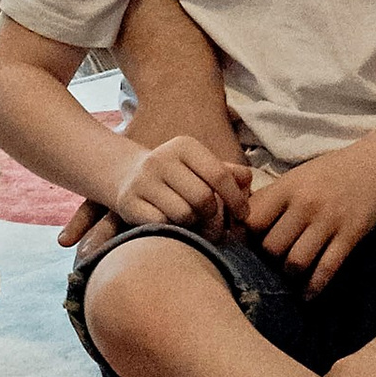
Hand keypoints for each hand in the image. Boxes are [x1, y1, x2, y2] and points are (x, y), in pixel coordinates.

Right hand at [109, 135, 248, 233]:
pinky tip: (172, 226)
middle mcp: (161, 158)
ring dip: (193, 226)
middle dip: (213, 217)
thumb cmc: (177, 175)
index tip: (242, 216)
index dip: (236, 199)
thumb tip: (247, 182)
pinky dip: (172, 230)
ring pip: (183, 214)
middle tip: (214, 225)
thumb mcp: (200, 166)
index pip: (219, 175)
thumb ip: (227, 173)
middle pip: (203, 198)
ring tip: (193, 224)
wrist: (128, 176)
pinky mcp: (128, 202)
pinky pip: (162, 225)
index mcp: (184, 146)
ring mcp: (142, 180)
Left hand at [244, 144, 375, 292]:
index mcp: (287, 187)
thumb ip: (270, 199)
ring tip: (291, 274)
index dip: (247, 238)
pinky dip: (314, 288)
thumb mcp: (295, 177)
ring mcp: (328, 220)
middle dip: (268, 261)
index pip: (253, 220)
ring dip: (290, 275)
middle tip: (272, 264)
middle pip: (272, 247)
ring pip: (296, 262)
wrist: (373, 165)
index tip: (250, 245)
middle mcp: (305, 203)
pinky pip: (326, 270)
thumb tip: (238, 225)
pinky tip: (308, 295)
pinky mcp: (350, 235)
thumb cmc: (327, 173)